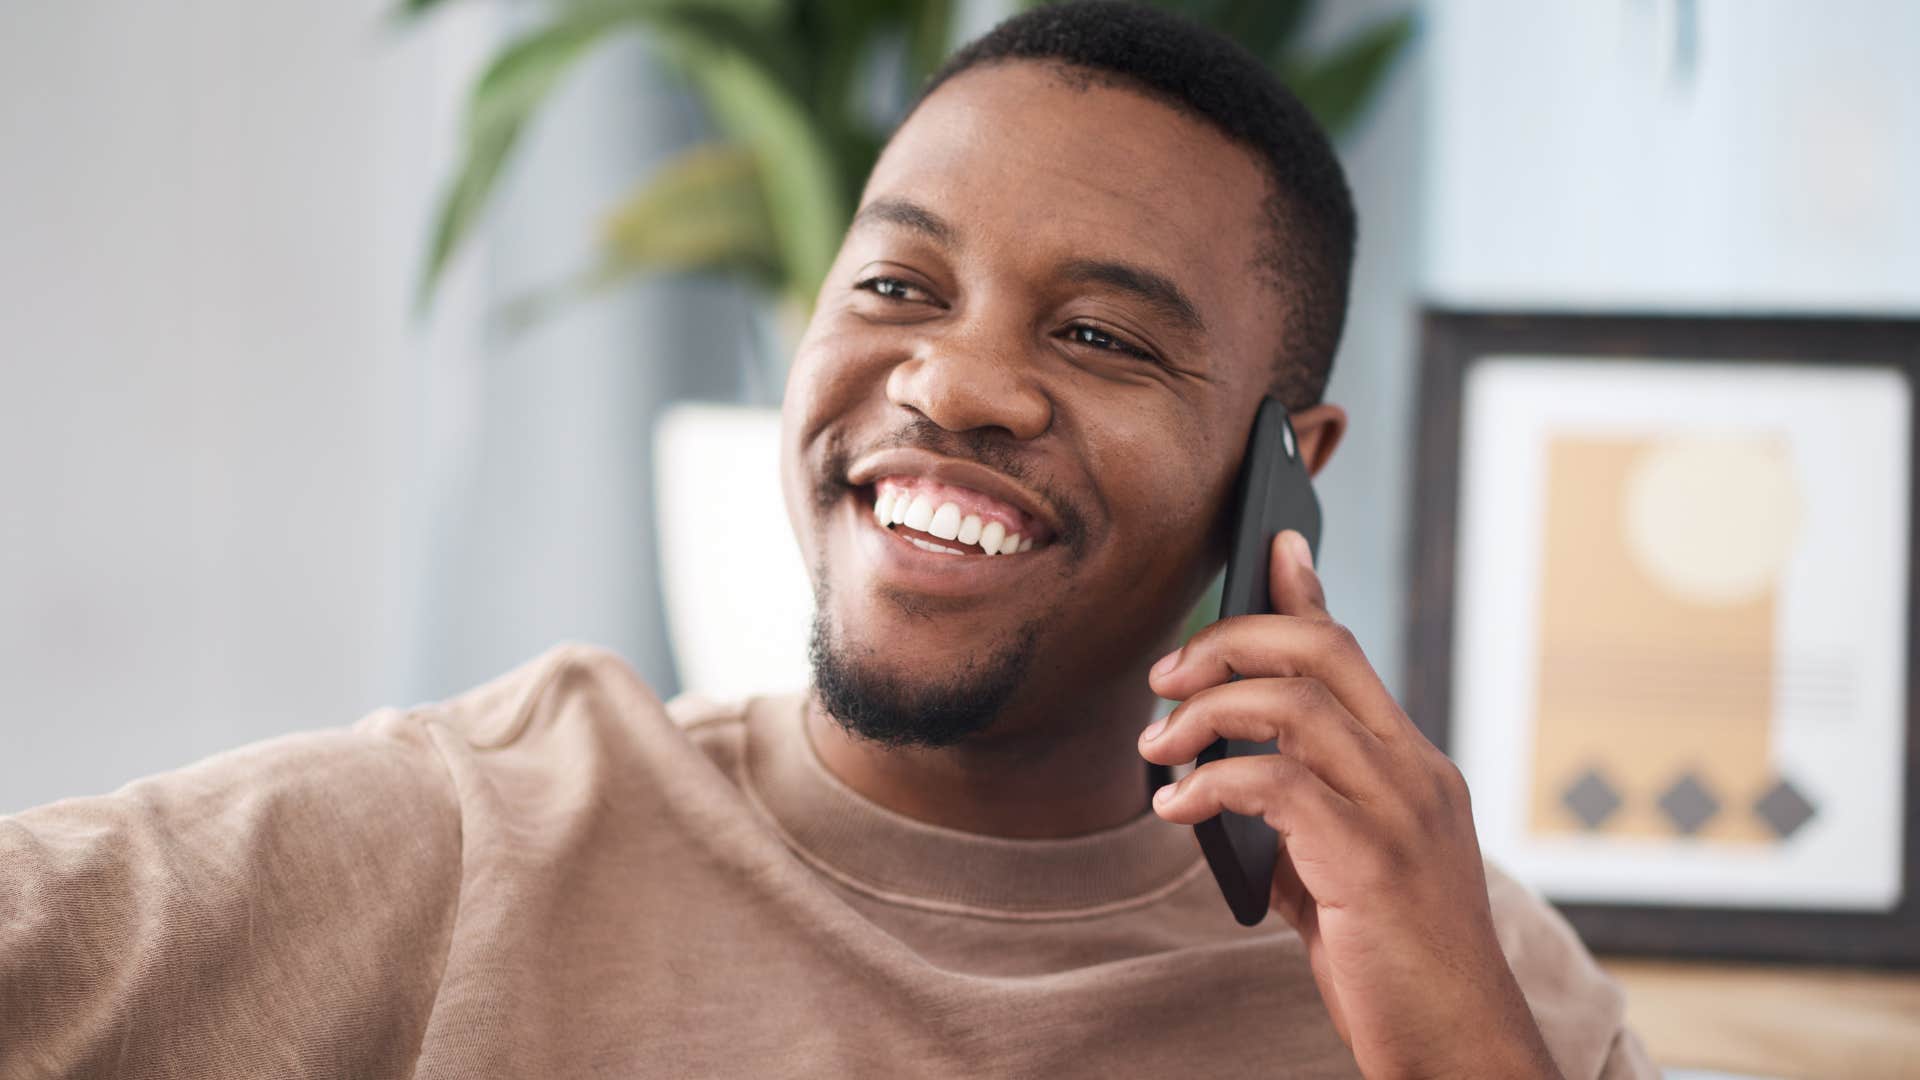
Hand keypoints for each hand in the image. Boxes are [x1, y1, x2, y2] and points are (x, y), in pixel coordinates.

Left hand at [1139, 531, 1560, 1079]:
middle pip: (1321, 648)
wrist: (1459, 1047)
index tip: (1272, 544)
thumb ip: (1298, 813)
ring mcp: (1399, 812)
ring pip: (1293, 703)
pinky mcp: (1371, 860)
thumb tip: (1219, 776)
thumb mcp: (1343, 870)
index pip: (1351, 649)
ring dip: (1205, 712)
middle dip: (1230, 640)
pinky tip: (1174, 811)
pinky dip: (1209, 785)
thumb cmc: (1396, 963)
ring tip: (1155, 749)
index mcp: (1411, 766)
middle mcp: (1414, 772)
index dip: (1306, 589)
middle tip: (1164, 676)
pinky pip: (1274, 784)